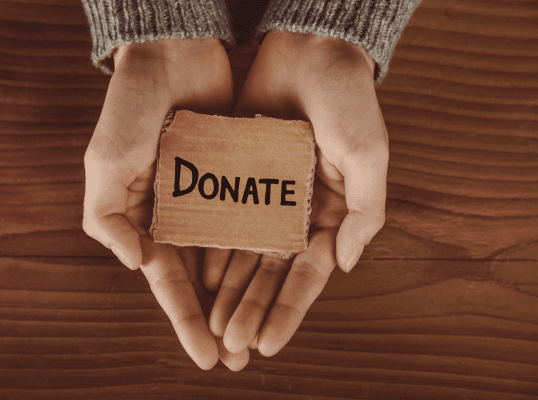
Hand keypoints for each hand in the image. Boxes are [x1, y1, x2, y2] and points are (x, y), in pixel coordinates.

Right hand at [82, 38, 247, 369]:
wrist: (172, 56)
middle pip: (205, 281)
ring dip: (247, 295)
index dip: (185, 320)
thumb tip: (138, 265)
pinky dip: (265, 248)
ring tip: (264, 331)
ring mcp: (214, 199)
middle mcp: (182, 217)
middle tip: (241, 357)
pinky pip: (256, 219)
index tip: (206, 357)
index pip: (169, 282)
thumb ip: (109, 218)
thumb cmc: (130, 108)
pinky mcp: (241, 179)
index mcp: (147, 220)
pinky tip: (280, 276)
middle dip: (220, 320)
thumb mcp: (104, 163)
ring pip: (235, 258)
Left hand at [203, 30, 387, 356]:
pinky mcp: (238, 176)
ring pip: (244, 252)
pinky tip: (200, 276)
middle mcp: (297, 210)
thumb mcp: (368, 155)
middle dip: (253, 309)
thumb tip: (343, 265)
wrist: (308, 49)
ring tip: (214, 324)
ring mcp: (266, 195)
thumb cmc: (347, 99)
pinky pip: (223, 218)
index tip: (269, 343)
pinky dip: (212, 247)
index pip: (308, 273)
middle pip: (271, 271)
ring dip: (230, 289)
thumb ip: (364, 213)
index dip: (289, 310)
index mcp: (331, 212)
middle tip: (232, 344)